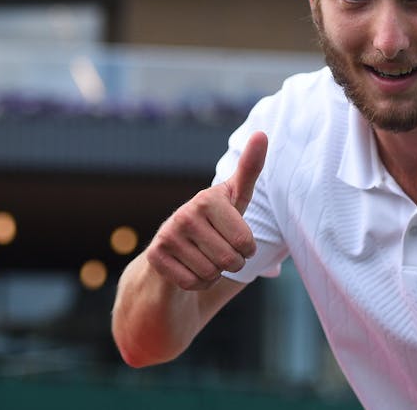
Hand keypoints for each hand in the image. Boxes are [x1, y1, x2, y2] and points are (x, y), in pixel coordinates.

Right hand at [146, 131, 266, 290]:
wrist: (175, 248)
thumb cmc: (215, 221)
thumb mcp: (235, 197)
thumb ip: (249, 168)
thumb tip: (262, 133)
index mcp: (208, 198)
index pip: (247, 244)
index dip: (247, 250)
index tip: (236, 238)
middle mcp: (185, 213)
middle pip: (229, 261)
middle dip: (231, 264)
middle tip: (219, 251)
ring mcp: (167, 235)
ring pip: (211, 274)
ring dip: (214, 274)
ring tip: (203, 257)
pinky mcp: (155, 257)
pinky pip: (192, 283)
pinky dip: (197, 283)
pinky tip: (189, 268)